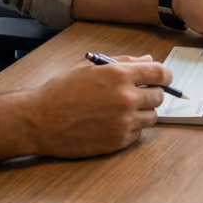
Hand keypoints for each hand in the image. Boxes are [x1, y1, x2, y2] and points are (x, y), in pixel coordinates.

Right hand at [25, 55, 169, 157]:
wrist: (39, 121)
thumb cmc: (61, 92)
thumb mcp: (91, 68)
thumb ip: (123, 63)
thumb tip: (147, 61)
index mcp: (119, 75)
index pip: (160, 72)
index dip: (164, 75)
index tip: (163, 78)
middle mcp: (126, 98)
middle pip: (159, 96)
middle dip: (150, 93)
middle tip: (136, 95)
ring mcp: (124, 121)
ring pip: (152, 117)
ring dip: (142, 112)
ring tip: (121, 110)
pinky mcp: (118, 141)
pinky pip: (138, 133)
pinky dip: (131, 128)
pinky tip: (112, 123)